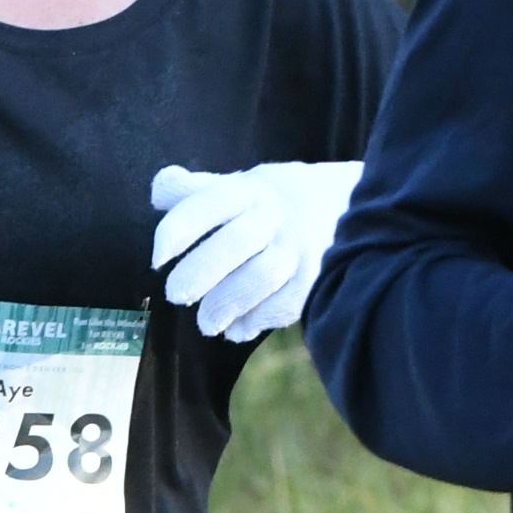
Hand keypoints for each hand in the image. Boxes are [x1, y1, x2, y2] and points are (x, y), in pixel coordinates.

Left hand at [150, 161, 360, 342]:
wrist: (353, 209)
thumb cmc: (277, 203)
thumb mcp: (243, 184)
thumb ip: (197, 190)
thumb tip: (160, 190)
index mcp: (251, 190)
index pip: (211, 202)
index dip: (179, 229)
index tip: (159, 257)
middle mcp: (276, 217)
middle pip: (236, 243)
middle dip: (200, 272)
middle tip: (177, 294)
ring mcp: (299, 250)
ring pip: (260, 278)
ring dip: (225, 304)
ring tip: (206, 321)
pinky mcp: (314, 280)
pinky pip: (283, 306)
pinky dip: (254, 321)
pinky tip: (236, 328)